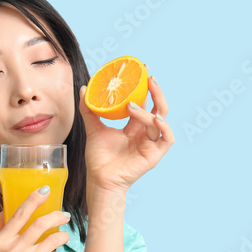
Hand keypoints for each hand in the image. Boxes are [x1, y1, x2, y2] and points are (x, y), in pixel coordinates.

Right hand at [0, 186, 70, 251]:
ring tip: (64, 237)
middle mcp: (13, 251)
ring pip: (53, 241)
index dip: (34, 199)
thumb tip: (7, 208)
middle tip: (65, 215)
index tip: (45, 190)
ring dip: (63, 236)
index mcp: (1, 241)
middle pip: (40, 225)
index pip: (20, 214)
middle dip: (57, 216)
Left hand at [78, 72, 173, 192]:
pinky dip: (163, 128)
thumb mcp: (93, 129)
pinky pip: (167, 138)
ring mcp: (151, 143)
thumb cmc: (99, 158)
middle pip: (158, 108)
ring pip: (159, 121)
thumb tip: (84, 88)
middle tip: (149, 78)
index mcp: (134, 127)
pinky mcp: (155, 155)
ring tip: (132, 105)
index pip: (145, 104)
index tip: (142, 72)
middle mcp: (145, 133)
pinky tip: (155, 120)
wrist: (99, 179)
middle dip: (156, 92)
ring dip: (146, 112)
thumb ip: (89, 110)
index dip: (146, 89)